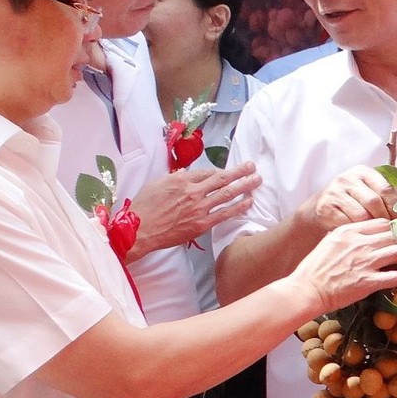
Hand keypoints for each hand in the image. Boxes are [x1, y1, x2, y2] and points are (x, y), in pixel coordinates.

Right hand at [127, 162, 260, 256]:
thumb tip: (185, 174)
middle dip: (239, 171)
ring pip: (227, 194)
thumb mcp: (155, 184)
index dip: (220, 171)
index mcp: (181, 180)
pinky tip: (249, 201)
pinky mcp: (201, 224)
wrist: (138, 231)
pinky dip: (238, 207)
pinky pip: (224, 214)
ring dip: (245, 186)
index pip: (206, 172)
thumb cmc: (143, 208)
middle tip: (252, 166)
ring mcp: (198, 209)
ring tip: (257, 180)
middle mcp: (192, 192)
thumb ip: (173, 178)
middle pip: (221, 179)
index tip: (229, 171)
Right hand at [289, 219, 396, 313]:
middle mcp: (360, 243)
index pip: (383, 222)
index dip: (391, 231)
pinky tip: (392, 279)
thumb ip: (347, 235)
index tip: (390, 239)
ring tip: (394, 265)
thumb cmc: (314, 268)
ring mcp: (366, 262)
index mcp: (349, 231)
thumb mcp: (329, 242)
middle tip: (395, 253)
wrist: (307, 290)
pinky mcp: (369, 282)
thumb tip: (360, 232)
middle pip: (395, 235)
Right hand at [302, 165, 396, 230]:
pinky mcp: (326, 207)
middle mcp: (348, 178)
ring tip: (378, 234)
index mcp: (363, 172)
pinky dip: (357, 230)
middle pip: (374, 201)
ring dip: (372, 226)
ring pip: (361, 214)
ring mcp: (335, 192)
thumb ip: (388, 198)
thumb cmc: (354, 200)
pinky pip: (347, 223)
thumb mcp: (369, 191)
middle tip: (393, 232)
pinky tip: (361, 234)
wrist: (323, 205)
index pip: (385, 188)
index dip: (396, 207)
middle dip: (386, 219)